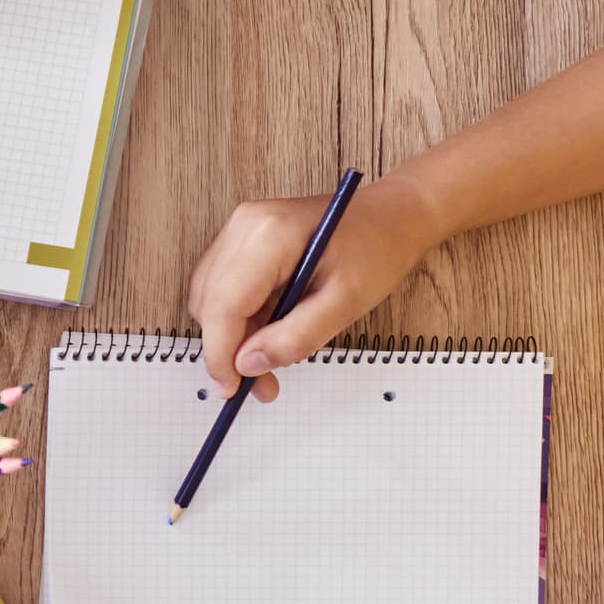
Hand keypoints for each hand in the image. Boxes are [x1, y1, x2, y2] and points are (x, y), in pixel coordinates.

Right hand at [186, 179, 444, 399]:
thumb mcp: (346, 302)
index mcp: (270, 235)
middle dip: (228, 350)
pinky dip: (238, 318)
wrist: (393, 214)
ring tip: (268, 361)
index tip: (231, 389)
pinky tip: (268, 331)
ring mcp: (240, 227)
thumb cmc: (377, 249)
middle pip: (210, 303)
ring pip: (210, 298)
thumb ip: (296, 337)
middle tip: (261, 384)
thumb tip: (248, 364)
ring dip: (231, 336)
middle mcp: (245, 225)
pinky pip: (222, 286)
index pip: (223, 305)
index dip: (220, 354)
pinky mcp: (243, 237)